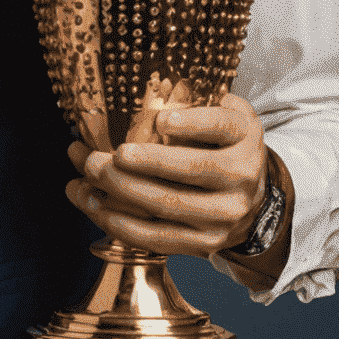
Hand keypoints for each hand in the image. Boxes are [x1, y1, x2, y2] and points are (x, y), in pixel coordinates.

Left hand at [65, 95, 269, 257]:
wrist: (252, 201)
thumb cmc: (222, 148)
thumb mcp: (223, 117)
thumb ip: (196, 103)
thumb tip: (136, 95)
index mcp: (244, 137)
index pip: (221, 126)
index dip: (192, 123)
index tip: (161, 119)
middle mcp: (240, 177)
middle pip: (188, 169)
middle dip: (138, 162)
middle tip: (97, 155)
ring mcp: (224, 215)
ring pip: (167, 205)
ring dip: (119, 190)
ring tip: (86, 176)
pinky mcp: (205, 242)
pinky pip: (158, 237)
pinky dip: (120, 223)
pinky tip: (94, 205)